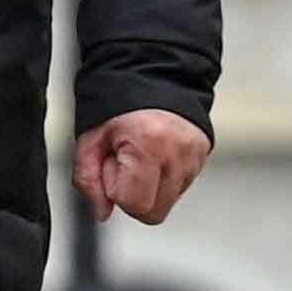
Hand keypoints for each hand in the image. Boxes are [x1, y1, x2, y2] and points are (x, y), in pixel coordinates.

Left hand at [75, 108, 210, 224]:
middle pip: (154, 213)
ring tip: (140, 158)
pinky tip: (154, 157)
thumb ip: (88, 180)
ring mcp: (195, 157)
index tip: (113, 167)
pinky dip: (164, 179)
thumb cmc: (116, 108)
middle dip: (134, 197)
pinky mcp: (203, 157)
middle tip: (125, 166)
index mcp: (148, 146)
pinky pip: (180, 187)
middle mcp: (178, 154)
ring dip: (150, 188)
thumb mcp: (89, 141)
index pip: (135, 205)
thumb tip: (102, 212)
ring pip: (168, 202)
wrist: (151, 77)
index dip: (116, 192)